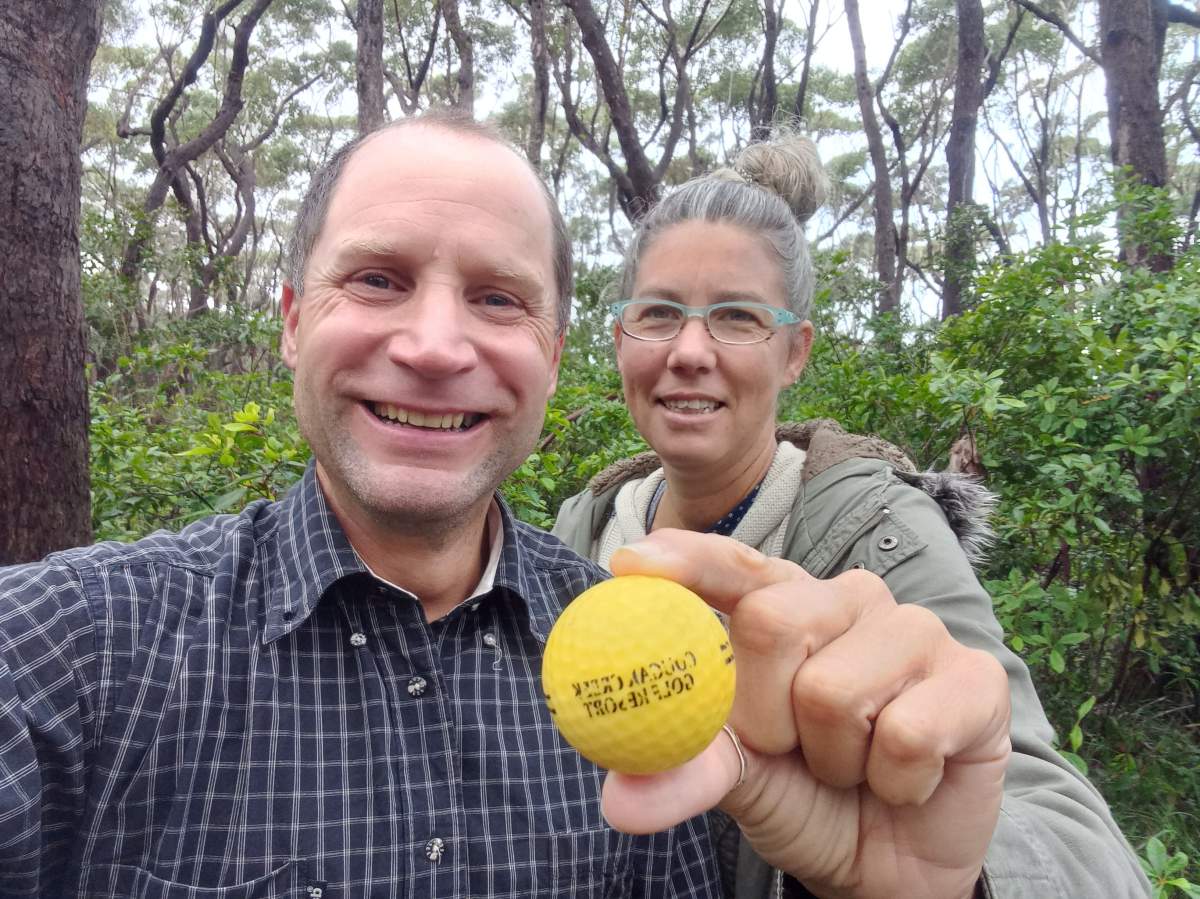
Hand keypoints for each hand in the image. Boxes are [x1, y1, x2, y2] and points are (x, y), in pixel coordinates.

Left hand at [601, 530, 1009, 898]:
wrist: (890, 867)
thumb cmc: (804, 798)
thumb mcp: (736, 781)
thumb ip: (684, 771)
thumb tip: (619, 798)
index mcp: (784, 605)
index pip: (731, 566)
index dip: (685, 560)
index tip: (628, 565)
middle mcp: (848, 601)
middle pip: (772, 622)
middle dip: (765, 716)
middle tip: (791, 749)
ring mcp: (915, 630)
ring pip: (834, 691)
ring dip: (832, 761)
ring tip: (852, 767)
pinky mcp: (975, 677)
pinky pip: (907, 734)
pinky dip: (893, 782)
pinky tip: (906, 780)